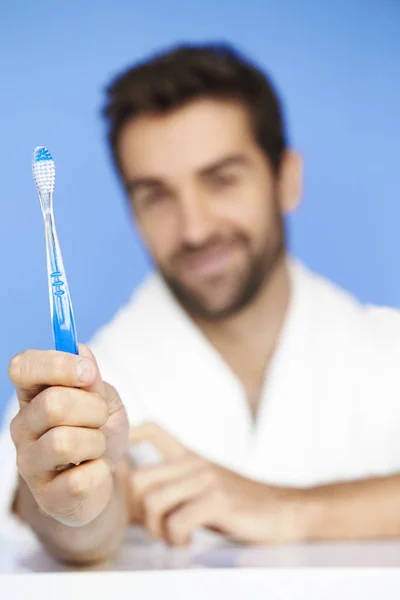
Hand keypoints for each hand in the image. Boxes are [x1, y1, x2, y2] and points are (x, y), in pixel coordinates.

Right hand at [8, 345, 128, 526]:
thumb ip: (91, 378)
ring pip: (64, 442)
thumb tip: (80, 351)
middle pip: (53, 404)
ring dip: (96, 441)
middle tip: (99, 418)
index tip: (87, 372)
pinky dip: (100, 471)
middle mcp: (22, 426)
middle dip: (92, 408)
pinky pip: (80, 479)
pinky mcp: (46, 497)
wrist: (104, 476)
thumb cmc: (98, 430)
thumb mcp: (103, 398)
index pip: (22, 366)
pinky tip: (94, 471)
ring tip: (96, 446)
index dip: (56, 364)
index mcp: (33, 394)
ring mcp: (29, 463)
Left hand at [129, 423, 308, 545]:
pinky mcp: (219, 500)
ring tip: (172, 538)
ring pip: (153, 501)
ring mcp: (207, 479)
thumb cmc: (241, 503)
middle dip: (136, 511)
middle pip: (139, 479)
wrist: (285, 510)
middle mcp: (194, 463)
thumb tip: (134, 497)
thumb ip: (176, 483)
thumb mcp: (206, 484)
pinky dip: (176, 539)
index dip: (127, 440)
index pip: (152, 430)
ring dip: (155, 529)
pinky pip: (177, 521)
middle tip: (153, 528)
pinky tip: (187, 543)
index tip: (118, 466)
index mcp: (189, 456)